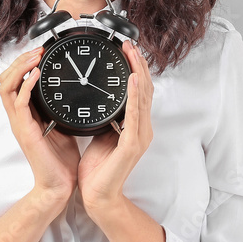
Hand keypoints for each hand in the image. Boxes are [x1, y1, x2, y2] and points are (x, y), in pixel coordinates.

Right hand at [0, 46, 79, 203]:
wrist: (60, 185)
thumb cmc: (61, 160)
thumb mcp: (63, 126)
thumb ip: (61, 109)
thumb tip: (75, 91)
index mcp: (27, 115)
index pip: (15, 82)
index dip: (23, 65)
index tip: (41, 52)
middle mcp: (19, 117)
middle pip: (5, 80)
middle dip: (19, 61)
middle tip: (37, 49)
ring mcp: (20, 123)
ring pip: (6, 87)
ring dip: (19, 68)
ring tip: (34, 56)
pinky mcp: (25, 131)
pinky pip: (18, 102)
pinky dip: (25, 85)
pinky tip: (35, 74)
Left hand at [78, 40, 153, 209]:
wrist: (98, 197)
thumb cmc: (98, 171)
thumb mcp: (101, 136)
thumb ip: (107, 119)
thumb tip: (101, 100)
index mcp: (135, 127)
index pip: (139, 92)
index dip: (136, 70)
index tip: (128, 51)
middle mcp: (142, 129)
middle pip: (144, 90)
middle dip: (138, 64)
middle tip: (130, 44)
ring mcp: (140, 136)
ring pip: (142, 97)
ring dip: (138, 72)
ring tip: (132, 53)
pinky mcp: (132, 144)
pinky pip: (135, 114)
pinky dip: (134, 95)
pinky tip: (133, 80)